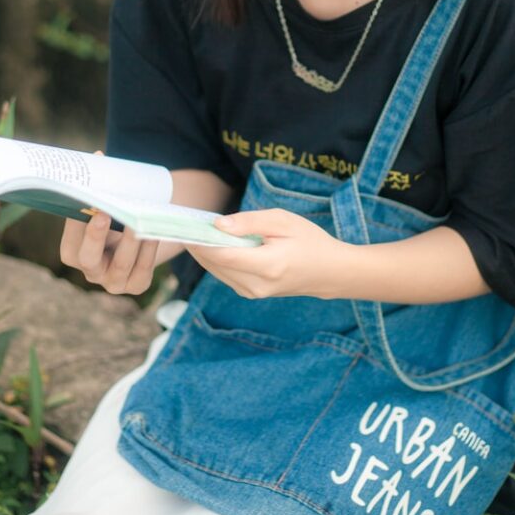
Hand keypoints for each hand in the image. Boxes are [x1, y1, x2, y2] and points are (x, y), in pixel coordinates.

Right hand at [59, 212, 157, 294]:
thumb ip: (97, 205)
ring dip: (129, 241)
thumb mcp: (104, 211)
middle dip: (94, 237)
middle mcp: (90, 272)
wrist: (142, 238)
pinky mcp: (136, 284)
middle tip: (102, 215)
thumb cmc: (116, 219)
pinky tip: (152, 233)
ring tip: (136, 221)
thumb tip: (98, 194)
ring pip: (120, 264)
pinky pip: (143, 268)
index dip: (77, 224)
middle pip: (87, 259)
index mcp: (73, 253)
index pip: (71, 241)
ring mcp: (113, 282)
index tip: (87, 206)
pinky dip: (148, 250)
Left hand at [187, 208, 351, 300]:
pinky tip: (213, 244)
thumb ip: (250, 222)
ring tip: (195, 231)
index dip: (200, 240)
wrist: (331, 272)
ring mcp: (254, 293)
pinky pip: (226, 275)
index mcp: (267, 265)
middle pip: (215, 264)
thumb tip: (218, 225)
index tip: (185, 224)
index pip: (222, 255)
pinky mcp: (252, 294)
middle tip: (184, 224)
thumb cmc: (310, 241)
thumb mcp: (283, 221)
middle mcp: (257, 285)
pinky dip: (217, 260)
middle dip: (197, 245)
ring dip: (205, 252)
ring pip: (217, 271)